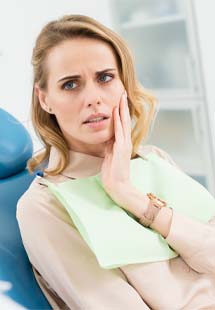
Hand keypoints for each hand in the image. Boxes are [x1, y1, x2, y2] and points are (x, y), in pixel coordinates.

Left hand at [100, 89, 132, 206]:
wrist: (118, 185)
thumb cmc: (113, 172)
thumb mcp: (110, 155)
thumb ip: (110, 145)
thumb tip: (108, 137)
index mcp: (122, 143)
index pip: (122, 124)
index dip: (120, 112)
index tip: (119, 100)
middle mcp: (125, 142)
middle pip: (124, 120)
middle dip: (123, 106)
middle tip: (123, 93)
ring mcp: (124, 145)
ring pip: (123, 124)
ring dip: (122, 111)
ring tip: (121, 98)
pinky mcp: (121, 150)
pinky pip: (119, 134)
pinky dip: (118, 123)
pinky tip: (116, 114)